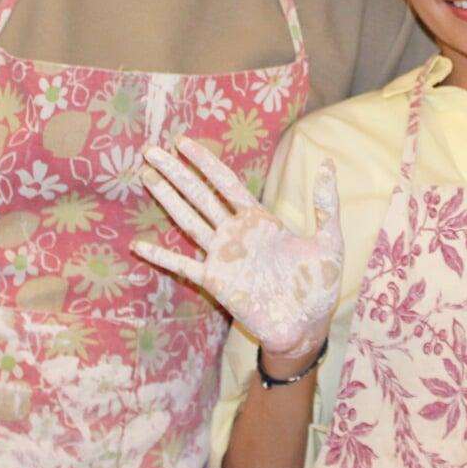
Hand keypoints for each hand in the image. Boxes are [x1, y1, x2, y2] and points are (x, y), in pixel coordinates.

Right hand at [133, 137, 342, 356]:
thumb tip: (329, 164)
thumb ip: (326, 204)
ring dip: (166, 199)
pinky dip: (160, 257)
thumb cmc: (319, 284)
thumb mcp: (329, 240)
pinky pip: (182, 266)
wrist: (307, 326)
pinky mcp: (215, 282)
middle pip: (199, 195)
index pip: (226, 182)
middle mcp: (235, 232)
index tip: (182, 141)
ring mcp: (222, 256)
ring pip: (187, 221)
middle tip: (151, 150)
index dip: (205, 162)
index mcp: (259, 219)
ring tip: (145, 176)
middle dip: (176, 172)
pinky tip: (137, 245)